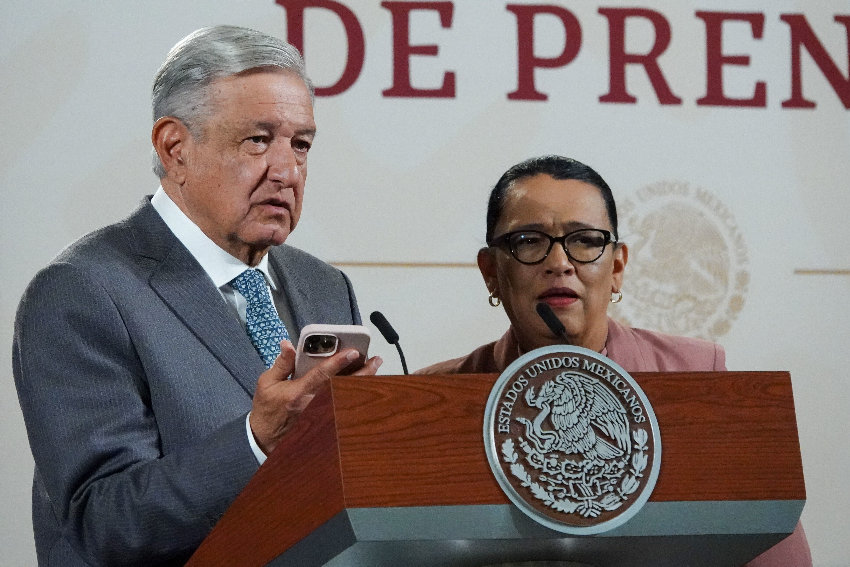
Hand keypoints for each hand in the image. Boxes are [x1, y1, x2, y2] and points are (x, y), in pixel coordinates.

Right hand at [249, 340, 381, 454]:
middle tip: (375, 360)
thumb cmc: (267, 409)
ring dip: (361, 383)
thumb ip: (282, 363)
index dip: (338, 362)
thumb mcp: (267, 383)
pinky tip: (365, 386)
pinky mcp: (324, 421)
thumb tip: (288, 345)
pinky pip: (342, 406)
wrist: (265, 439)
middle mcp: (312, 404)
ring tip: (374, 368)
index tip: (353, 352)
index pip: (321, 375)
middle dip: (361, 373)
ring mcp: (320, 414)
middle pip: (342, 386)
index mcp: (297, 393)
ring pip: (346, 396)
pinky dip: (354, 395)